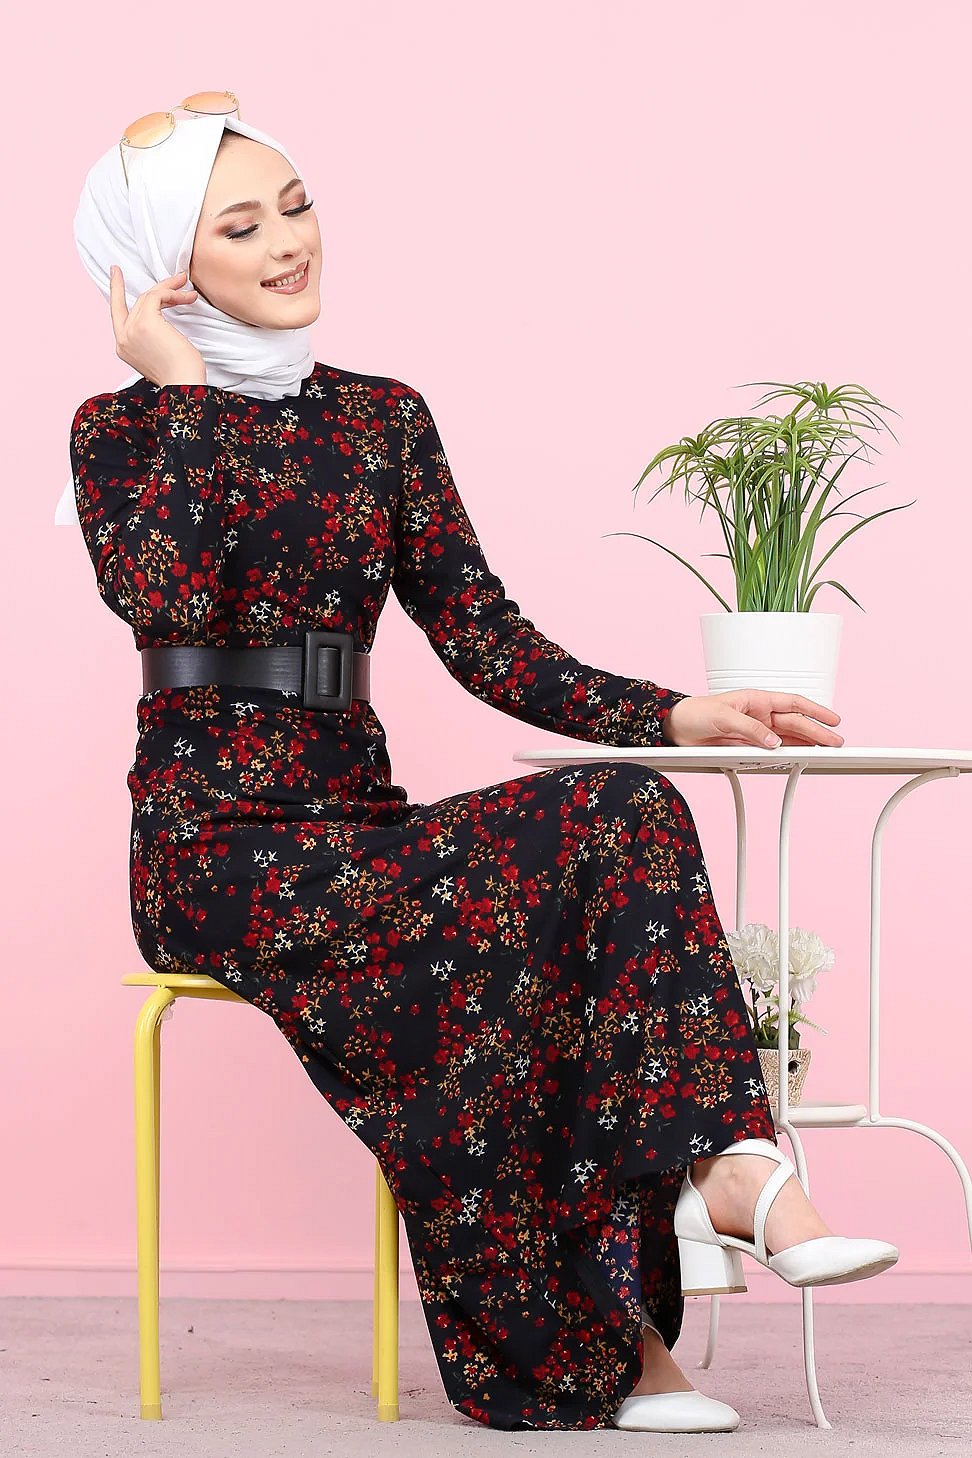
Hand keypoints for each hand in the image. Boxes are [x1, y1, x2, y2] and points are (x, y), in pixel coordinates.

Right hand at [108, 265, 206, 387]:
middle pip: (138, 302)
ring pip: (148, 297)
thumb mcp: (160, 353)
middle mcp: (123, 338)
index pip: (117, 313)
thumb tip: (163, 319)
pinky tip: (187, 297)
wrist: (185, 385)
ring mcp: (131, 330)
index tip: (116, 271)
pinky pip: (157, 297)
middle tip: (179, 280)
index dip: (116, 290)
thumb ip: (152, 336)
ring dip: (170, 290)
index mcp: (124, 347)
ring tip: (189, 290)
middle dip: (160, 290)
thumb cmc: (181, 374)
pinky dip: (172, 294)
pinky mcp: (145, 323)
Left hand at [662, 690, 842, 748]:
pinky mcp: (747, 748)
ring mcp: (755, 733)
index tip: (834, 719)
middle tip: (836, 744)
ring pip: (787, 739)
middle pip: (795, 724)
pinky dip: (786, 756)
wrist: (676, 728)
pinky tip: (798, 760)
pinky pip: (772, 752)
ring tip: (824, 754)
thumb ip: (749, 729)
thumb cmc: (695, 712)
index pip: (793, 704)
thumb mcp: (723, 717)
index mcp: (757, 700)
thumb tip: (773, 742)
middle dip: (817, 733)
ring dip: (806, 746)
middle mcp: (760, 716)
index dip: (815, 711)